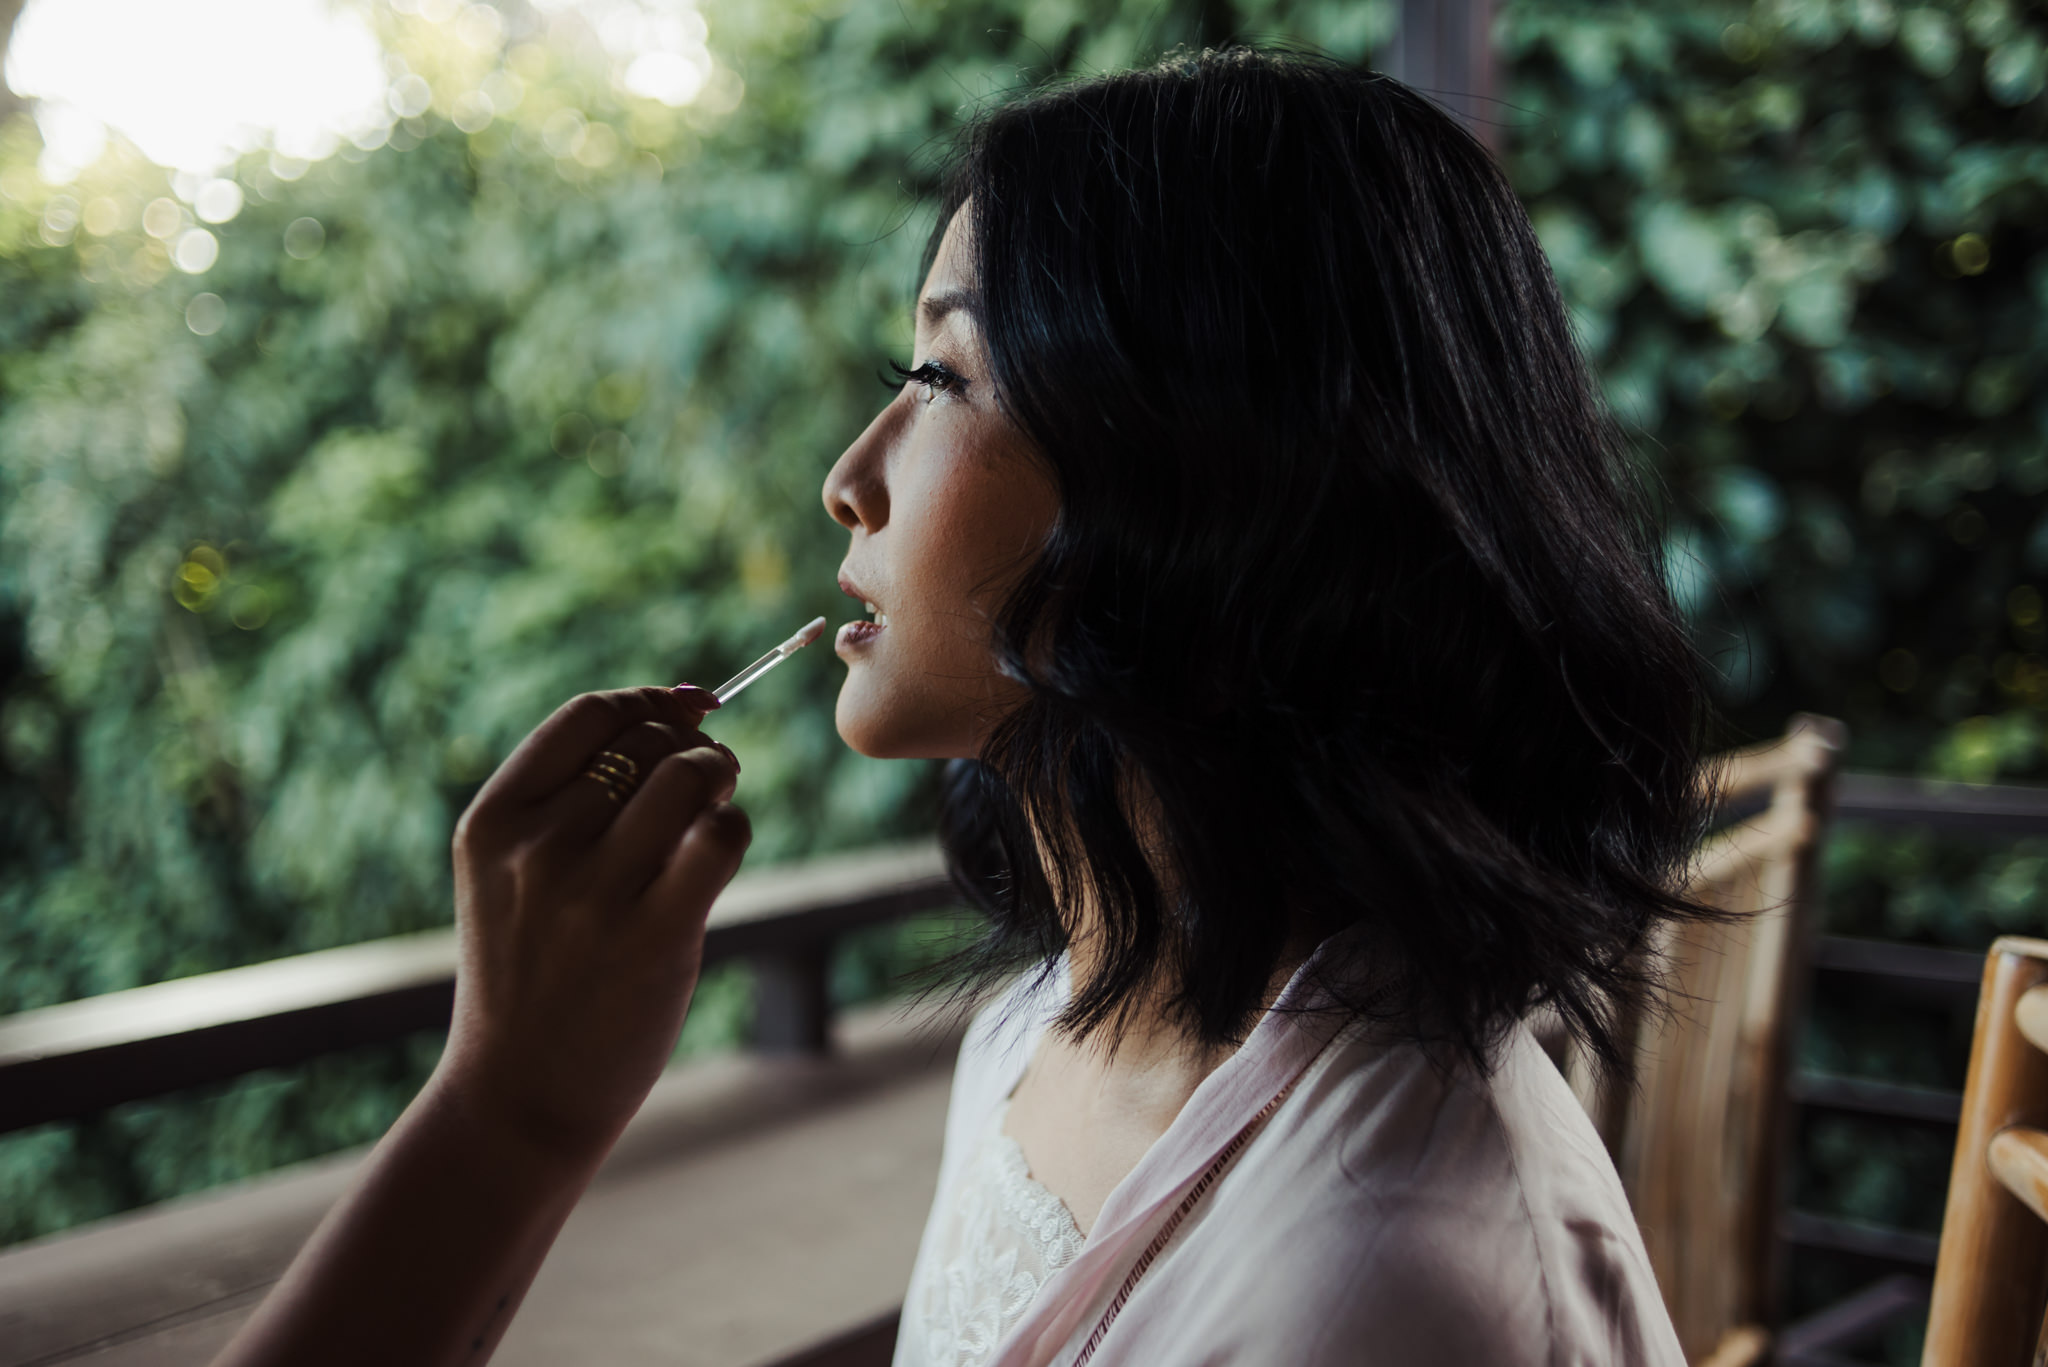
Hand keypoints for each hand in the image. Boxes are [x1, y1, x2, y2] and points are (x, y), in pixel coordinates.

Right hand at [438, 685, 749, 1164]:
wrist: (517, 1095)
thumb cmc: (532, 976)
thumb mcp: (511, 876)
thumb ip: (572, 797)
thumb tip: (681, 706)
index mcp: (492, 822)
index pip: (587, 716)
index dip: (649, 703)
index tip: (686, 712)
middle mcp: (537, 848)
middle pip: (647, 741)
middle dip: (692, 746)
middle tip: (706, 780)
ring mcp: (592, 892)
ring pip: (689, 776)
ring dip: (720, 778)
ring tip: (715, 808)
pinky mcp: (653, 935)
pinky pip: (719, 837)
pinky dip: (734, 830)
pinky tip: (718, 855)